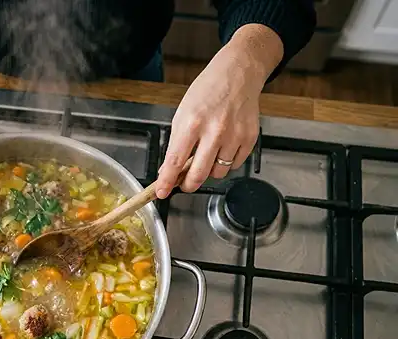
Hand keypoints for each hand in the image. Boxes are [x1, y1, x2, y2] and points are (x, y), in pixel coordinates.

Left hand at [156, 24, 283, 198]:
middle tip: (184, 184)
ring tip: (205, 157)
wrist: (238, 74)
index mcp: (192, 123)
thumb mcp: (182, 114)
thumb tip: (168, 169)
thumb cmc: (207, 91)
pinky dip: (225, 163)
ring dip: (208, 172)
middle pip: (198, 174)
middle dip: (188, 185)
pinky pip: (234, 165)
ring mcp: (234, 136)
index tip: (161, 193)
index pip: (175, 161)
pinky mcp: (250, 138)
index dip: (167, 181)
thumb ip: (176, 143)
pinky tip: (222, 149)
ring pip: (217, 173)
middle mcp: (214, 131)